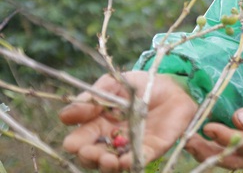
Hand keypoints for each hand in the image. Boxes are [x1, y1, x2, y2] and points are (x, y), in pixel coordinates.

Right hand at [60, 71, 196, 171]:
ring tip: (108, 160)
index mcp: (98, 123)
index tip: (73, 144)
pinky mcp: (151, 149)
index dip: (75, 143)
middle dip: (89, 158)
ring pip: (113, 164)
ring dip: (107, 166)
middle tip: (90, 153)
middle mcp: (111, 139)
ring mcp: (131, 146)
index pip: (80, 139)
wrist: (173, 85)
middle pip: (92, 157)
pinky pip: (139, 160)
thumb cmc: (139, 84)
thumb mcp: (114, 85)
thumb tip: (64, 115)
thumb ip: (93, 98)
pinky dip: (131, 162)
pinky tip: (125, 161)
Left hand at [185, 92, 242, 171]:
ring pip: (230, 162)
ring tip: (188, 141)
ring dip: (207, 153)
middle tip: (188, 138)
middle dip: (209, 150)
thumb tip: (237, 119)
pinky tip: (200, 144)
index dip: (227, 137)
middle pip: (234, 159)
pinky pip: (232, 159)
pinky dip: (215, 152)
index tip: (208, 127)